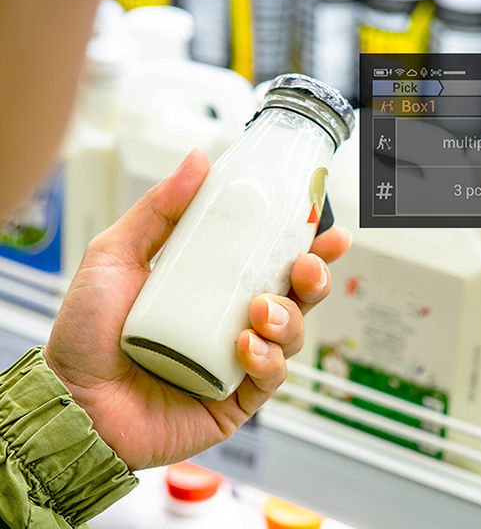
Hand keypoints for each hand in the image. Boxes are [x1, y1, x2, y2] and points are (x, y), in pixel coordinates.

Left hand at [44, 150, 350, 470]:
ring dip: (289, 319)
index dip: (306, 244)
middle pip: (296, 296)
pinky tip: (246, 348)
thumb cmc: (86, 333)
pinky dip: (268, 360)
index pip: (272, 260)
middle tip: (307, 266)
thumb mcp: (116, 255)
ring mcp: (236, 361)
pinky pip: (271, 377)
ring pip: (292, 335)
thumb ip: (157, 208)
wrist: (70, 402)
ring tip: (260, 312)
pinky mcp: (235, 398)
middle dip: (314, 278)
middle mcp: (231, 321)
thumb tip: (197, 161)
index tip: (326, 227)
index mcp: (213, 286)